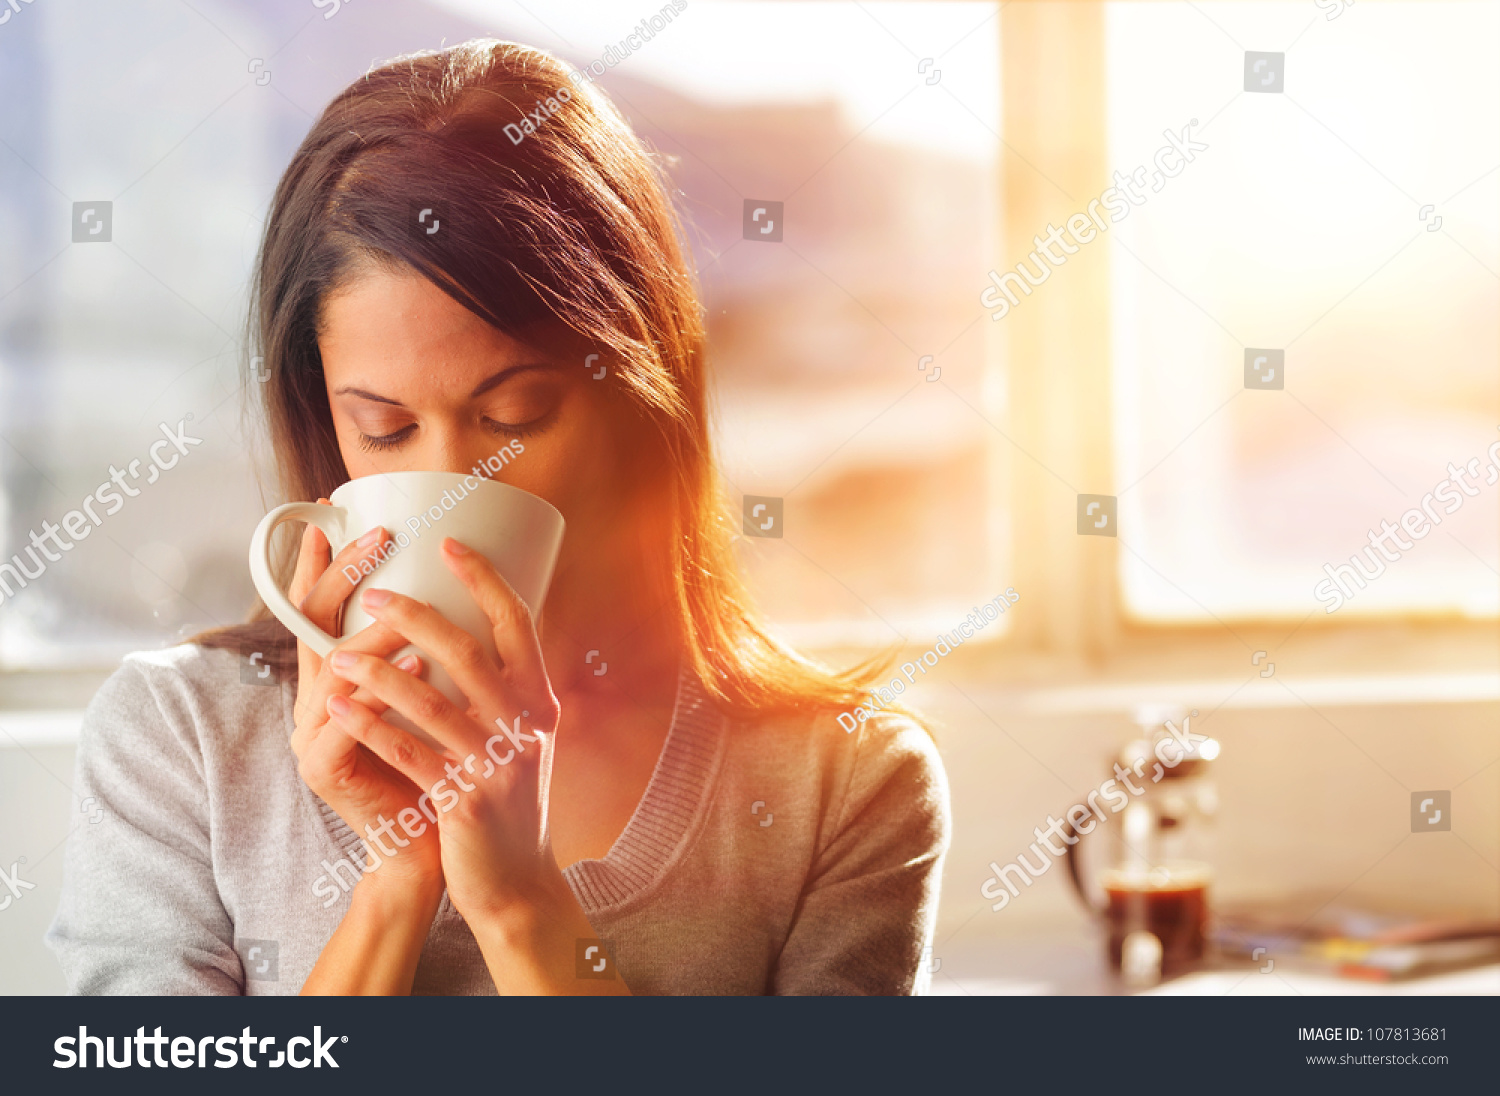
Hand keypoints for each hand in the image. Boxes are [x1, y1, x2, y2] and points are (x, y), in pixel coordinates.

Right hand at [286, 503, 442, 895]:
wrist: (431, 848)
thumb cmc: (438, 765)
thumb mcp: (432, 698)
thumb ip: (427, 651)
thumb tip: (463, 587)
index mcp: (333, 683)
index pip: (316, 608)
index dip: (318, 560)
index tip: (328, 512)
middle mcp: (312, 702)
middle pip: (311, 623)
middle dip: (341, 574)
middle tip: (377, 537)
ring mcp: (311, 736)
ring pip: (334, 667)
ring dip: (373, 627)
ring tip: (406, 594)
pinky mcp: (326, 771)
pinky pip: (352, 720)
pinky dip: (386, 687)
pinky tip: (418, 662)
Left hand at [321, 537, 567, 929]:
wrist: (516, 884)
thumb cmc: (508, 804)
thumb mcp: (523, 740)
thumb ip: (506, 691)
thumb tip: (469, 628)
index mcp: (540, 701)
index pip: (518, 623)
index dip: (484, 578)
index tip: (448, 543)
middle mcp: (526, 726)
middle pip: (468, 651)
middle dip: (414, 614)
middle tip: (374, 591)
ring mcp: (497, 765)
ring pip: (431, 701)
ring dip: (376, 670)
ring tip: (336, 652)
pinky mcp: (465, 802)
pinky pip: (408, 754)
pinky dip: (370, 725)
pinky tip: (337, 706)